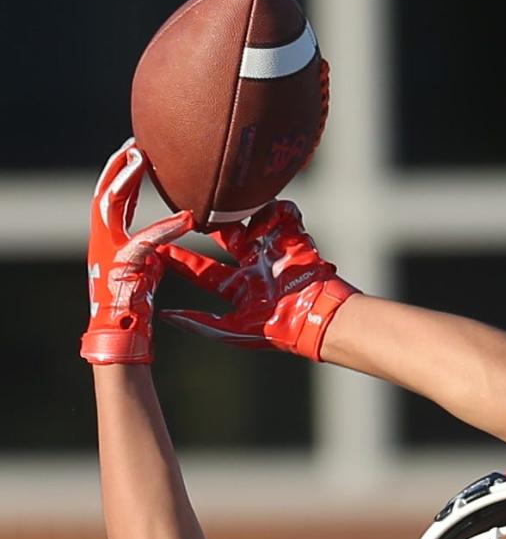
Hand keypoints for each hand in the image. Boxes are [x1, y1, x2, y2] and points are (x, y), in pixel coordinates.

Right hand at [81, 139, 193, 364]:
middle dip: (119, 165)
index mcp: (108, 240)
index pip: (115, 198)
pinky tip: (186, 218)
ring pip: (111, 204)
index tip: (136, 152)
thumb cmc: (134, 305)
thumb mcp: (146, 266)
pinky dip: (166, 228)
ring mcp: (108, 250)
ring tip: (141, 157)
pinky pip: (146, 240)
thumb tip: (176, 226)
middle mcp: (102, 240)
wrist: (120, 333)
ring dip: (126, 179)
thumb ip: (153, 244)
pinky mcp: (123, 265)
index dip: (125, 175)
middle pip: (107, 192)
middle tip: (135, 141)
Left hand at [158, 201, 358, 360]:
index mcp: (239, 287)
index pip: (202, 270)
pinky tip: (266, 225)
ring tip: (228, 207)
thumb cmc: (278, 329)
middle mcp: (253, 265)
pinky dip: (275, 210)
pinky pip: (283, 210)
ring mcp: (273, 249)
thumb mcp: (232, 331)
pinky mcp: (294, 237)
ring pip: (249, 218)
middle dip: (205, 223)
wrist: (316, 317)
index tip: (156, 248)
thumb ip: (200, 323)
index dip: (180, 259)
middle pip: (221, 237)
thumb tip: (166, 316)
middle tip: (188, 209)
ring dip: (239, 212)